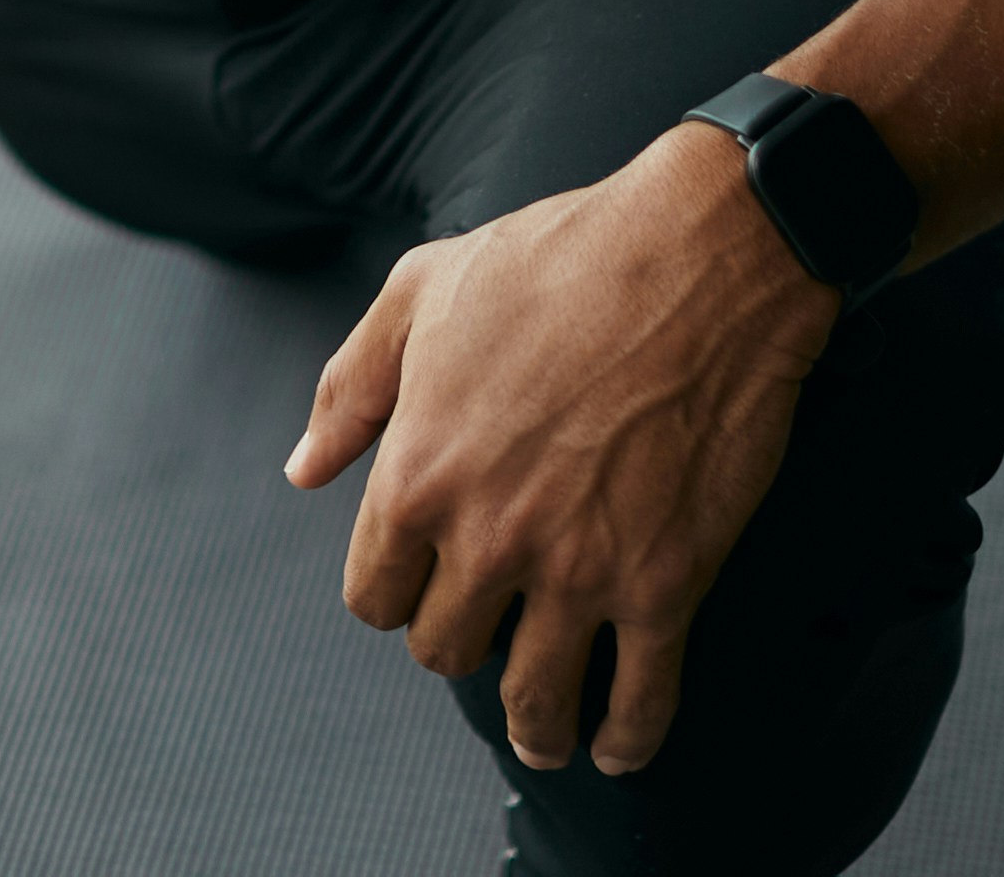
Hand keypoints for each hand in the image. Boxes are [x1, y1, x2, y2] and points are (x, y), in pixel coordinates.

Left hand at [285, 123, 835, 776]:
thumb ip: (351, 386)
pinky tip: (621, 746)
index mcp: (419, 473)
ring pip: (536, 699)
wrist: (699, 256)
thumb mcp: (422, 290)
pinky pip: (641, 698)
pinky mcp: (667, 583)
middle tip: (492, 630)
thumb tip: (304, 469)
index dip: (395, 593)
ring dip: (537, 727)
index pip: (376, 594)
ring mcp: (580, 570)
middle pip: (447, 650)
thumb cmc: (557, 256)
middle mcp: (489, 538)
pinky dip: (629, 737)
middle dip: (463, 642)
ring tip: (547, 735)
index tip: (422, 588)